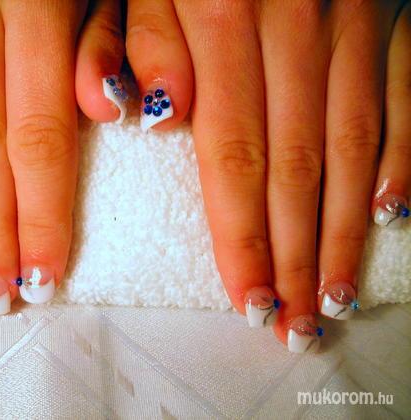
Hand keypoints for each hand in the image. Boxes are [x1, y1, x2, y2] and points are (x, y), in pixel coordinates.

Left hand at [125, 0, 410, 350]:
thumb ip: (144, 35)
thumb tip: (158, 115)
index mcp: (225, 15)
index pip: (234, 157)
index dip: (243, 238)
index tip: (248, 299)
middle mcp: (297, 24)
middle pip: (297, 169)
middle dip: (294, 255)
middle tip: (293, 321)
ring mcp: (353, 17)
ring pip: (352, 147)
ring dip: (344, 230)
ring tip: (334, 293)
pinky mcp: (388, 11)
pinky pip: (402, 94)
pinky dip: (401, 159)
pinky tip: (393, 212)